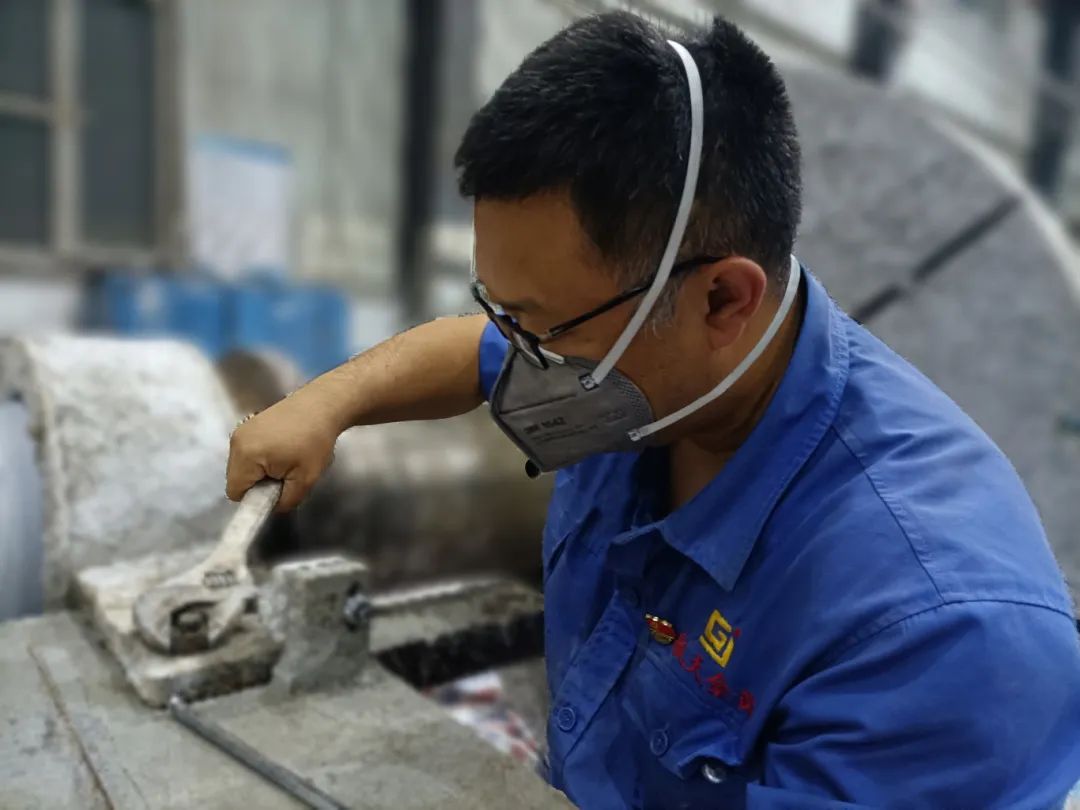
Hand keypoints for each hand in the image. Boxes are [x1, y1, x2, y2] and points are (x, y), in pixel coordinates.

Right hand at [225, 389, 340, 511]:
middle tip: (284, 475)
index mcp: (246, 455)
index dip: (255, 498)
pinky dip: (261, 456)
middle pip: (237, 478)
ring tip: (285, 460)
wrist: (322, 405)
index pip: (235, 492)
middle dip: (257, 483)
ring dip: (259, 470)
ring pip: (242, 465)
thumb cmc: (315, 441)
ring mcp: (241, 430)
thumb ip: (286, 501)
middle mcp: (237, 441)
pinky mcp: (249, 424)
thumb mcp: (306, 479)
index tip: (275, 491)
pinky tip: (282, 449)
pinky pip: (247, 452)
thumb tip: (274, 507)